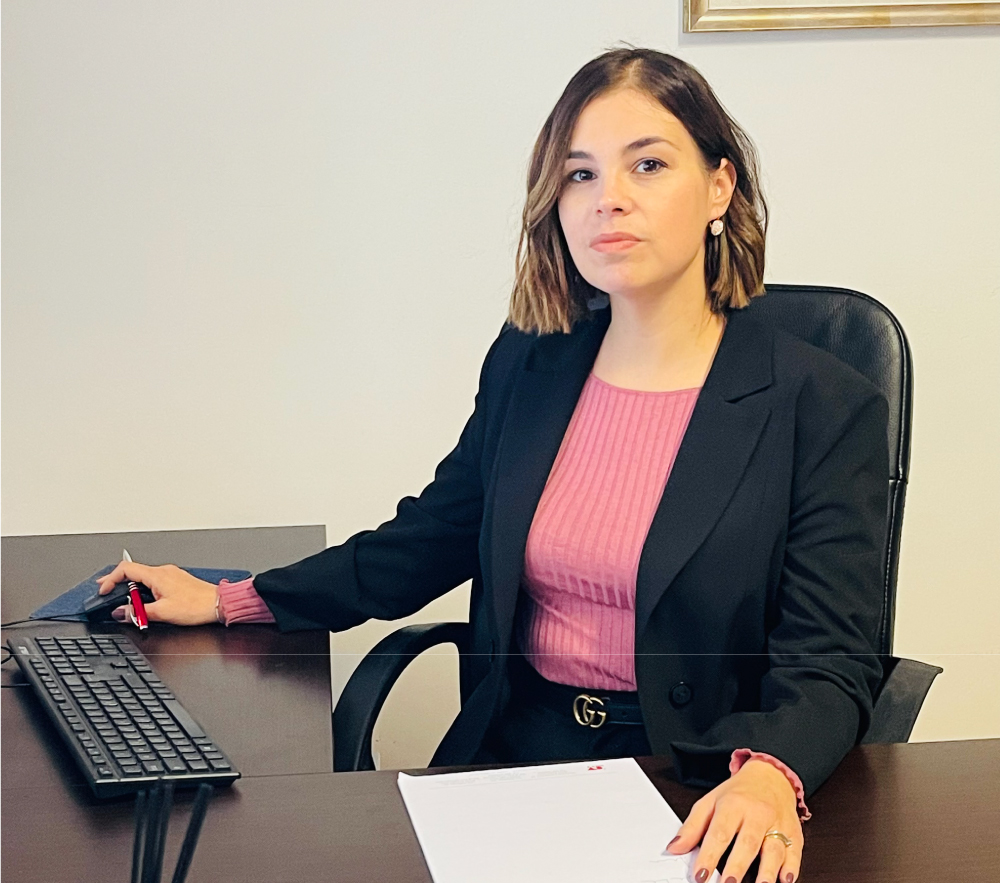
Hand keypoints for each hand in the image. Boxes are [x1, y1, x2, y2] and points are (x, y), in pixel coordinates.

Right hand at [97, 561, 218, 626]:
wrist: (218, 604)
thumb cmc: (196, 606)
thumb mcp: (162, 613)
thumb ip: (138, 612)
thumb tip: (120, 612)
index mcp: (158, 575)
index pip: (126, 569)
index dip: (110, 578)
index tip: (103, 590)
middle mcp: (164, 571)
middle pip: (133, 571)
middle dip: (117, 581)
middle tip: (105, 591)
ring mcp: (171, 575)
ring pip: (143, 576)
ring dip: (130, 586)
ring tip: (124, 599)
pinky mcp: (176, 581)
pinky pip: (154, 581)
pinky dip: (143, 588)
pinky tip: (143, 599)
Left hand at [666, 759, 802, 882]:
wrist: (771, 776)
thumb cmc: (739, 793)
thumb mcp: (710, 802)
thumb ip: (692, 827)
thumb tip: (675, 848)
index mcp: (733, 804)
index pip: (719, 832)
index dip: (709, 855)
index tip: (700, 874)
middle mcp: (757, 814)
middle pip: (747, 842)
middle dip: (737, 866)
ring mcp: (778, 823)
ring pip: (774, 849)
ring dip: (767, 872)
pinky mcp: (794, 833)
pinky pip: (795, 852)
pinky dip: (792, 868)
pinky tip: (785, 880)